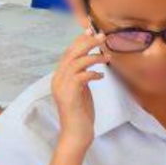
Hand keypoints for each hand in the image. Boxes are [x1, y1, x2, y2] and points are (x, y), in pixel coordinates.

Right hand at [52, 31, 108, 150]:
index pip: (68, 53)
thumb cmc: (81, 113)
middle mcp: (58, 79)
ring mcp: (61, 87)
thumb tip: (92, 62)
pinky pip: (80, 77)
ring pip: (75, 62)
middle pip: (70, 53)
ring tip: (107, 57)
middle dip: (86, 42)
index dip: (79, 40)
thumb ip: (83, 76)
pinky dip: (92, 73)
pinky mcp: (69, 95)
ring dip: (93, 56)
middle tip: (102, 36)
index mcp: (60, 77)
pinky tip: (101, 76)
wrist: (76, 134)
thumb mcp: (82, 90)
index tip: (91, 30)